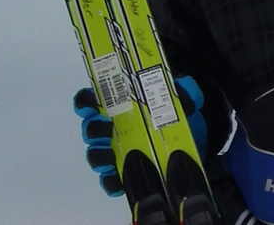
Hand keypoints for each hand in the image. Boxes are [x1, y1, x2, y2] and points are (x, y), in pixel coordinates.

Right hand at [73, 75, 207, 195]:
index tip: (91, 104)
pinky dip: (110, 181)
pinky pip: (109, 180)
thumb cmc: (174, 115)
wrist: (187, 142)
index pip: (91, 100)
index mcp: (119, 104)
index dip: (86, 101)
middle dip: (94, 128)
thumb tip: (185, 95)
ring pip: (95, 155)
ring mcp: (115, 151)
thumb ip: (185, 93)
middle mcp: (111, 127)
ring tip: (111, 155)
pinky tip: (118, 179)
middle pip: (90, 128)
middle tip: (107, 127)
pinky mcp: (122, 173)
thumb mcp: (181, 99)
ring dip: (99, 155)